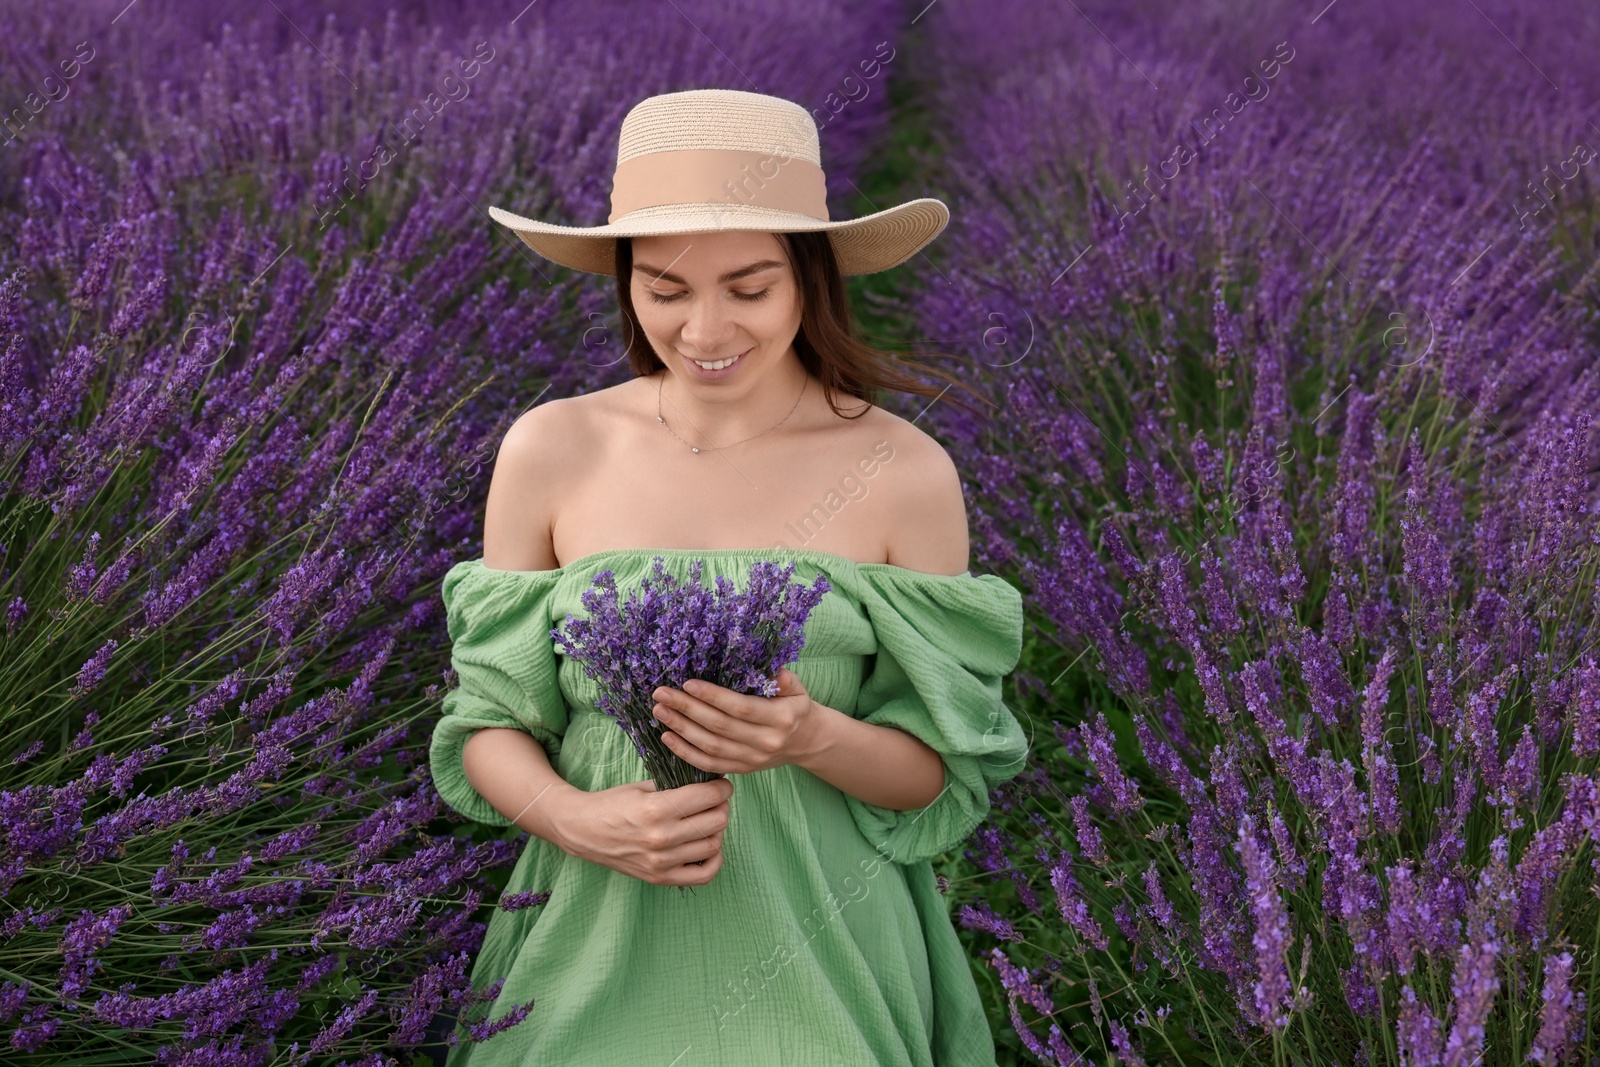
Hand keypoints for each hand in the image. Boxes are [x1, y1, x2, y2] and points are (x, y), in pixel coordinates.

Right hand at [554, 776, 732, 886]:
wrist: (583, 831)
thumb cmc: (613, 804)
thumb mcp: (643, 787)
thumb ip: (678, 785)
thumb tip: (712, 782)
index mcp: (656, 809)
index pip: (709, 796)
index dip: (722, 788)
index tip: (721, 785)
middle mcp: (661, 838)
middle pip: (717, 821)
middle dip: (721, 806)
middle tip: (715, 800)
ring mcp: (661, 862)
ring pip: (714, 845)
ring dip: (716, 830)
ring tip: (707, 820)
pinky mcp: (660, 878)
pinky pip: (704, 875)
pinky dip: (713, 859)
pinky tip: (706, 846)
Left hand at [650, 667, 828, 775]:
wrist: (806, 741)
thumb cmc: (795, 707)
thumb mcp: (797, 688)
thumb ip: (784, 679)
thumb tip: (774, 670)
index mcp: (780, 718)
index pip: (741, 708)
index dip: (713, 697)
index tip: (688, 684)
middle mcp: (765, 742)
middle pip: (720, 727)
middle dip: (688, 709)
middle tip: (662, 694)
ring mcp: (752, 759)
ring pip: (711, 746)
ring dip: (681, 729)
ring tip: (660, 711)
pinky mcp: (741, 770)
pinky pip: (709, 764)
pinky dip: (686, 753)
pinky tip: (667, 737)